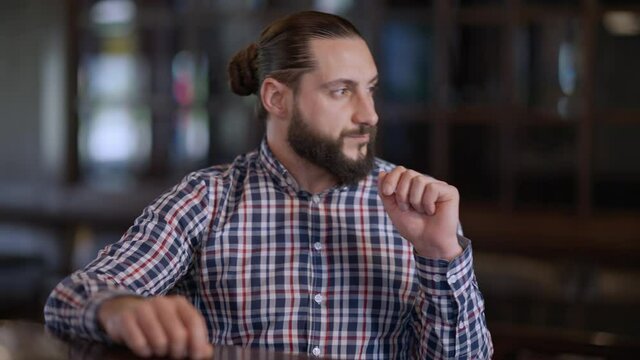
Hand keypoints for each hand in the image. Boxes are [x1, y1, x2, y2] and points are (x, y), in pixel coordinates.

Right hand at [98, 295, 213, 358]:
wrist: (124, 311)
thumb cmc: (158, 323)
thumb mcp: (177, 326)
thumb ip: (194, 338)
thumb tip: (206, 352)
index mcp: (179, 303)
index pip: (195, 322)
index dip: (198, 342)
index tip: (196, 356)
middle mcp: (162, 302)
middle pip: (178, 335)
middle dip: (177, 351)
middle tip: (172, 354)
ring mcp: (143, 309)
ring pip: (160, 342)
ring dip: (159, 352)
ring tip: (158, 349)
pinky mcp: (126, 319)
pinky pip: (140, 344)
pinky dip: (144, 352)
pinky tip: (144, 347)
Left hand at [378, 167, 461, 259]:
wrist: (427, 242)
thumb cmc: (412, 227)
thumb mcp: (392, 208)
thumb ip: (385, 192)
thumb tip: (381, 173)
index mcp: (412, 185)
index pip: (400, 170)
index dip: (391, 179)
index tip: (387, 192)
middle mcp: (425, 182)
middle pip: (408, 174)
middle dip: (402, 193)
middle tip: (407, 208)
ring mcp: (438, 186)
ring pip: (419, 180)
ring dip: (415, 201)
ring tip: (421, 211)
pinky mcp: (450, 191)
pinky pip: (432, 188)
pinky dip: (427, 203)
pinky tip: (432, 212)